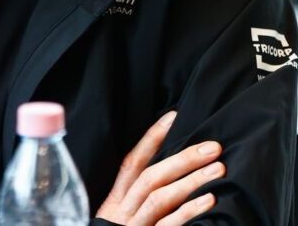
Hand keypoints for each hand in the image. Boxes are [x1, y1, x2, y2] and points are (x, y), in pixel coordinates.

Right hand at [97, 111, 224, 224]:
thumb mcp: (114, 217)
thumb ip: (131, 199)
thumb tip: (157, 176)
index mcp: (114, 199)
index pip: (132, 161)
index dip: (151, 138)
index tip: (173, 117)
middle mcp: (122, 208)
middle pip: (151, 176)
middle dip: (182, 158)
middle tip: (212, 146)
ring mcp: (132, 224)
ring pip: (160, 196)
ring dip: (191, 180)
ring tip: (218, 168)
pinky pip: (167, 224)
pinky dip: (188, 210)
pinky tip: (209, 199)